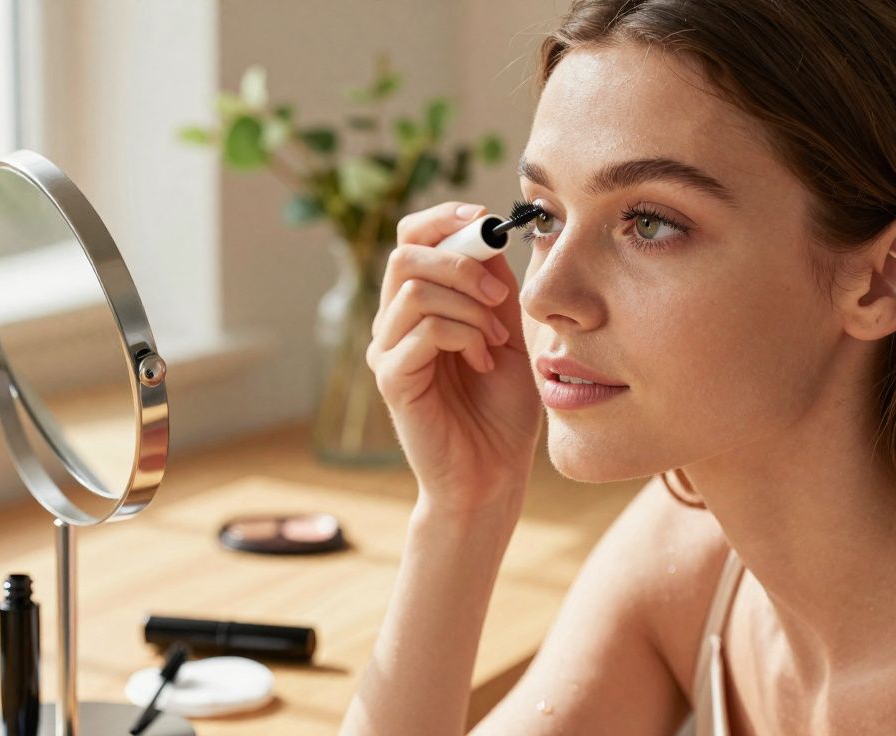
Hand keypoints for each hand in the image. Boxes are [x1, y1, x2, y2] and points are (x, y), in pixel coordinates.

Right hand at [367, 201, 543, 514]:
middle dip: (461, 262)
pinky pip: (424, 330)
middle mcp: (393, 323)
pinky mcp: (392, 380)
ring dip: (469, 306)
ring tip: (495, 340)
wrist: (493, 473)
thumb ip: (494, 284)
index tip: (486, 221)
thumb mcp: (508, 331)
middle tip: (499, 299)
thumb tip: (486, 230)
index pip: (410, 237)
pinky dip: (464, 336)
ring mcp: (387, 351)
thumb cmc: (501, 409)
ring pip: (415, 289)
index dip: (443, 219)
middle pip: (405, 254)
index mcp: (418, 304)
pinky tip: (483, 361)